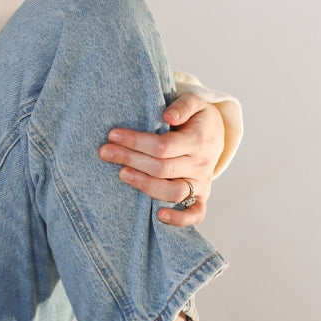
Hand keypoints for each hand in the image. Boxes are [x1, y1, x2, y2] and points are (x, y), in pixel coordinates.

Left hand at [98, 92, 224, 226]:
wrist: (216, 134)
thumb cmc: (197, 117)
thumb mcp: (195, 102)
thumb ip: (183, 105)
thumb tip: (168, 116)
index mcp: (198, 141)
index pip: (163, 146)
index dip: (136, 142)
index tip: (112, 135)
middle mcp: (201, 165)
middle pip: (162, 168)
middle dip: (130, 158)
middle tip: (105, 152)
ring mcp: (201, 183)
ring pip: (173, 191)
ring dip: (144, 184)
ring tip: (121, 173)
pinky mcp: (201, 197)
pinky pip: (196, 214)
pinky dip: (180, 219)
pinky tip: (158, 215)